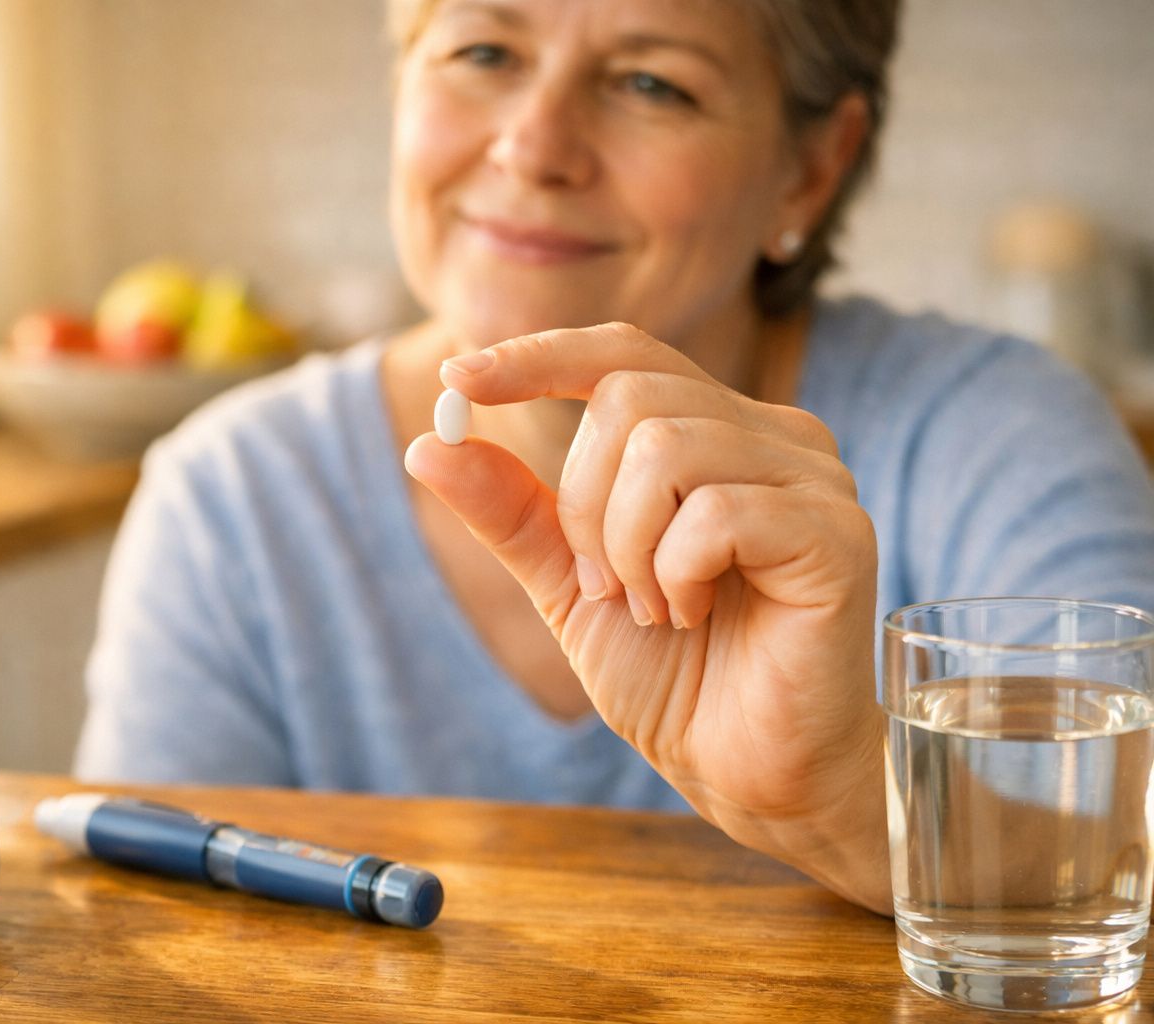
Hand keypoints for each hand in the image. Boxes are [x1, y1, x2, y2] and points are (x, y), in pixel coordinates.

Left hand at [404, 322, 890, 911]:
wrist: (748, 772)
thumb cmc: (675, 675)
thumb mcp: (567, 584)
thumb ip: (511, 513)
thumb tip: (427, 444)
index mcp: (716, 432)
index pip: (623, 353)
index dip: (538, 357)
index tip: (458, 380)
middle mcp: (773, 436)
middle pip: (630, 396)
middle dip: (585, 502)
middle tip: (607, 584)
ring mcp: (813, 478)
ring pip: (666, 447)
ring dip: (627, 546)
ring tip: (656, 607)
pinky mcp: (836, 532)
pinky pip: (716, 511)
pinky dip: (675, 572)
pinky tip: (696, 614)